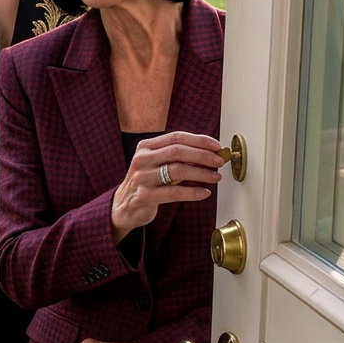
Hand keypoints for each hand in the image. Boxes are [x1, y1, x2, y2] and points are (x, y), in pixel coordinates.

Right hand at [111, 131, 225, 243]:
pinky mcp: (144, 196)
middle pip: (177, 151)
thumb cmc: (146, 182)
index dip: (199, 140)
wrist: (123, 205)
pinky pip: (174, 193)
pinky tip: (205, 193)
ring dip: (201, 174)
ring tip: (216, 177)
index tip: (217, 146)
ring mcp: (142, 178)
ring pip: (177, 171)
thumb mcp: (156, 164)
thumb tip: (210, 153)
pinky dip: (193, 193)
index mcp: (145, 147)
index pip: (176, 137)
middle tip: (219, 161)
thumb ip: (177, 157)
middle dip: (203, 155)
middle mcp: (142, 160)